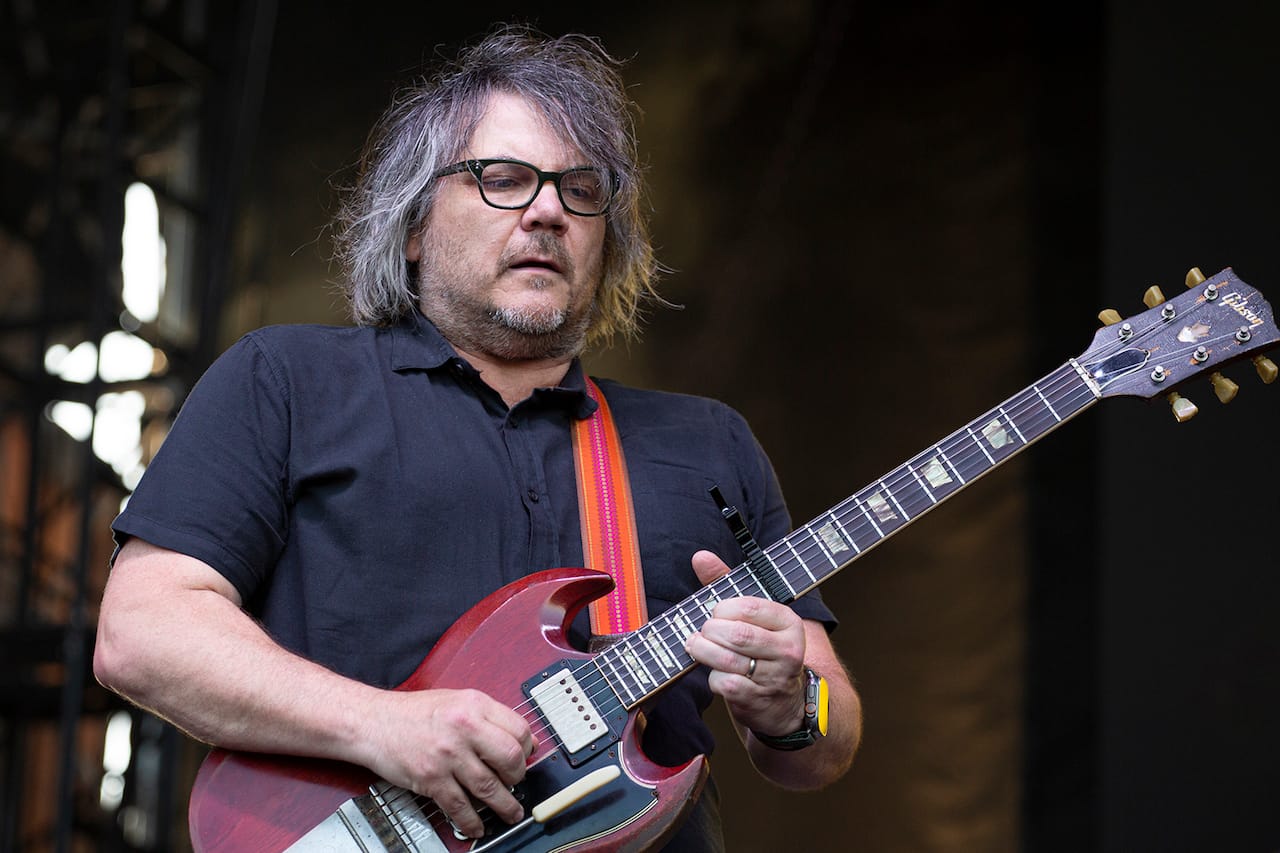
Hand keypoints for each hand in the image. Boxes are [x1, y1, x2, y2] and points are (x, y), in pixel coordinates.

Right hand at [363, 688, 535, 838]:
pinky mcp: (431, 779)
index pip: (518, 729)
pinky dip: (471, 821)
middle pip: (510, 758)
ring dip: (504, 805)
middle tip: (516, 783)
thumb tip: (520, 740)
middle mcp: (464, 728)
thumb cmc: (413, 712)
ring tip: (510, 812)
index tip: (526, 758)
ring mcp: (447, 755)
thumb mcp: (457, 700)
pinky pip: (460, 807)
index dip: (528, 748)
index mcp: (474, 705)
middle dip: (519, 776)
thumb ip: (487, 717)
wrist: (374, 722)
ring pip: (489, 787)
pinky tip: (476, 825)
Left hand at [683, 550, 806, 736]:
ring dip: (703, 652)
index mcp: (789, 622)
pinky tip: (715, 672)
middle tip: (703, 632)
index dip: (722, 609)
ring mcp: (775, 678)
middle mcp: (788, 650)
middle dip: (710, 631)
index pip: (748, 608)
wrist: (784, 702)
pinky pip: (724, 683)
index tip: (716, 613)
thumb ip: (727, 583)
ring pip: (727, 659)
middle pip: (736, 634)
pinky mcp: (758, 700)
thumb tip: (700, 557)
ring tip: (697, 646)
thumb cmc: (762, 648)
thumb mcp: (754, 615)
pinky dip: (712, 677)